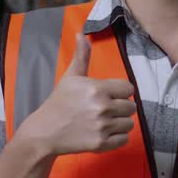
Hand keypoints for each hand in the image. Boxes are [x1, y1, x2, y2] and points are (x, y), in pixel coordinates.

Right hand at [17, 33, 136, 157]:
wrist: (45, 131)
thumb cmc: (59, 102)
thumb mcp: (70, 77)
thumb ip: (81, 56)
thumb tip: (81, 34)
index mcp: (97, 88)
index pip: (128, 89)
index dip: (120, 92)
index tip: (109, 95)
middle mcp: (102, 107)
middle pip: (131, 107)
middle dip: (120, 107)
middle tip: (105, 109)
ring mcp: (102, 127)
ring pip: (129, 123)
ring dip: (120, 122)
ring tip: (105, 121)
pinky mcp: (101, 144)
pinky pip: (124, 139)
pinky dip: (117, 137)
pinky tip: (104, 132)